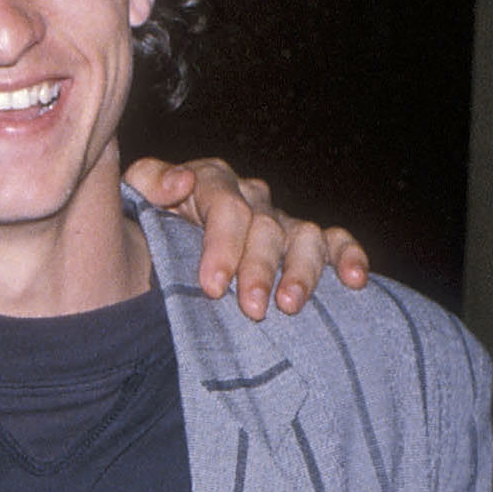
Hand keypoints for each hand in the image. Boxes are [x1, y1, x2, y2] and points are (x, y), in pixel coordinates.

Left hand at [123, 155, 370, 319]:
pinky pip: (334, 242)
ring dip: (301, 272)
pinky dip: (349, 257)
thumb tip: (181, 183)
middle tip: (252, 308)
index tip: (213, 286)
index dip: (222, 245)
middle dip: (259, 270)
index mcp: (212, 183)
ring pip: (303, 237)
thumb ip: (148, 183)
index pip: (225, 206)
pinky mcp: (303, 242)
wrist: (162, 242)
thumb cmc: (149, 224)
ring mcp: (280, 221)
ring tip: (290, 306)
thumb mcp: (137, 196)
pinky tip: (355, 280)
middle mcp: (252, 199)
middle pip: (265, 228)